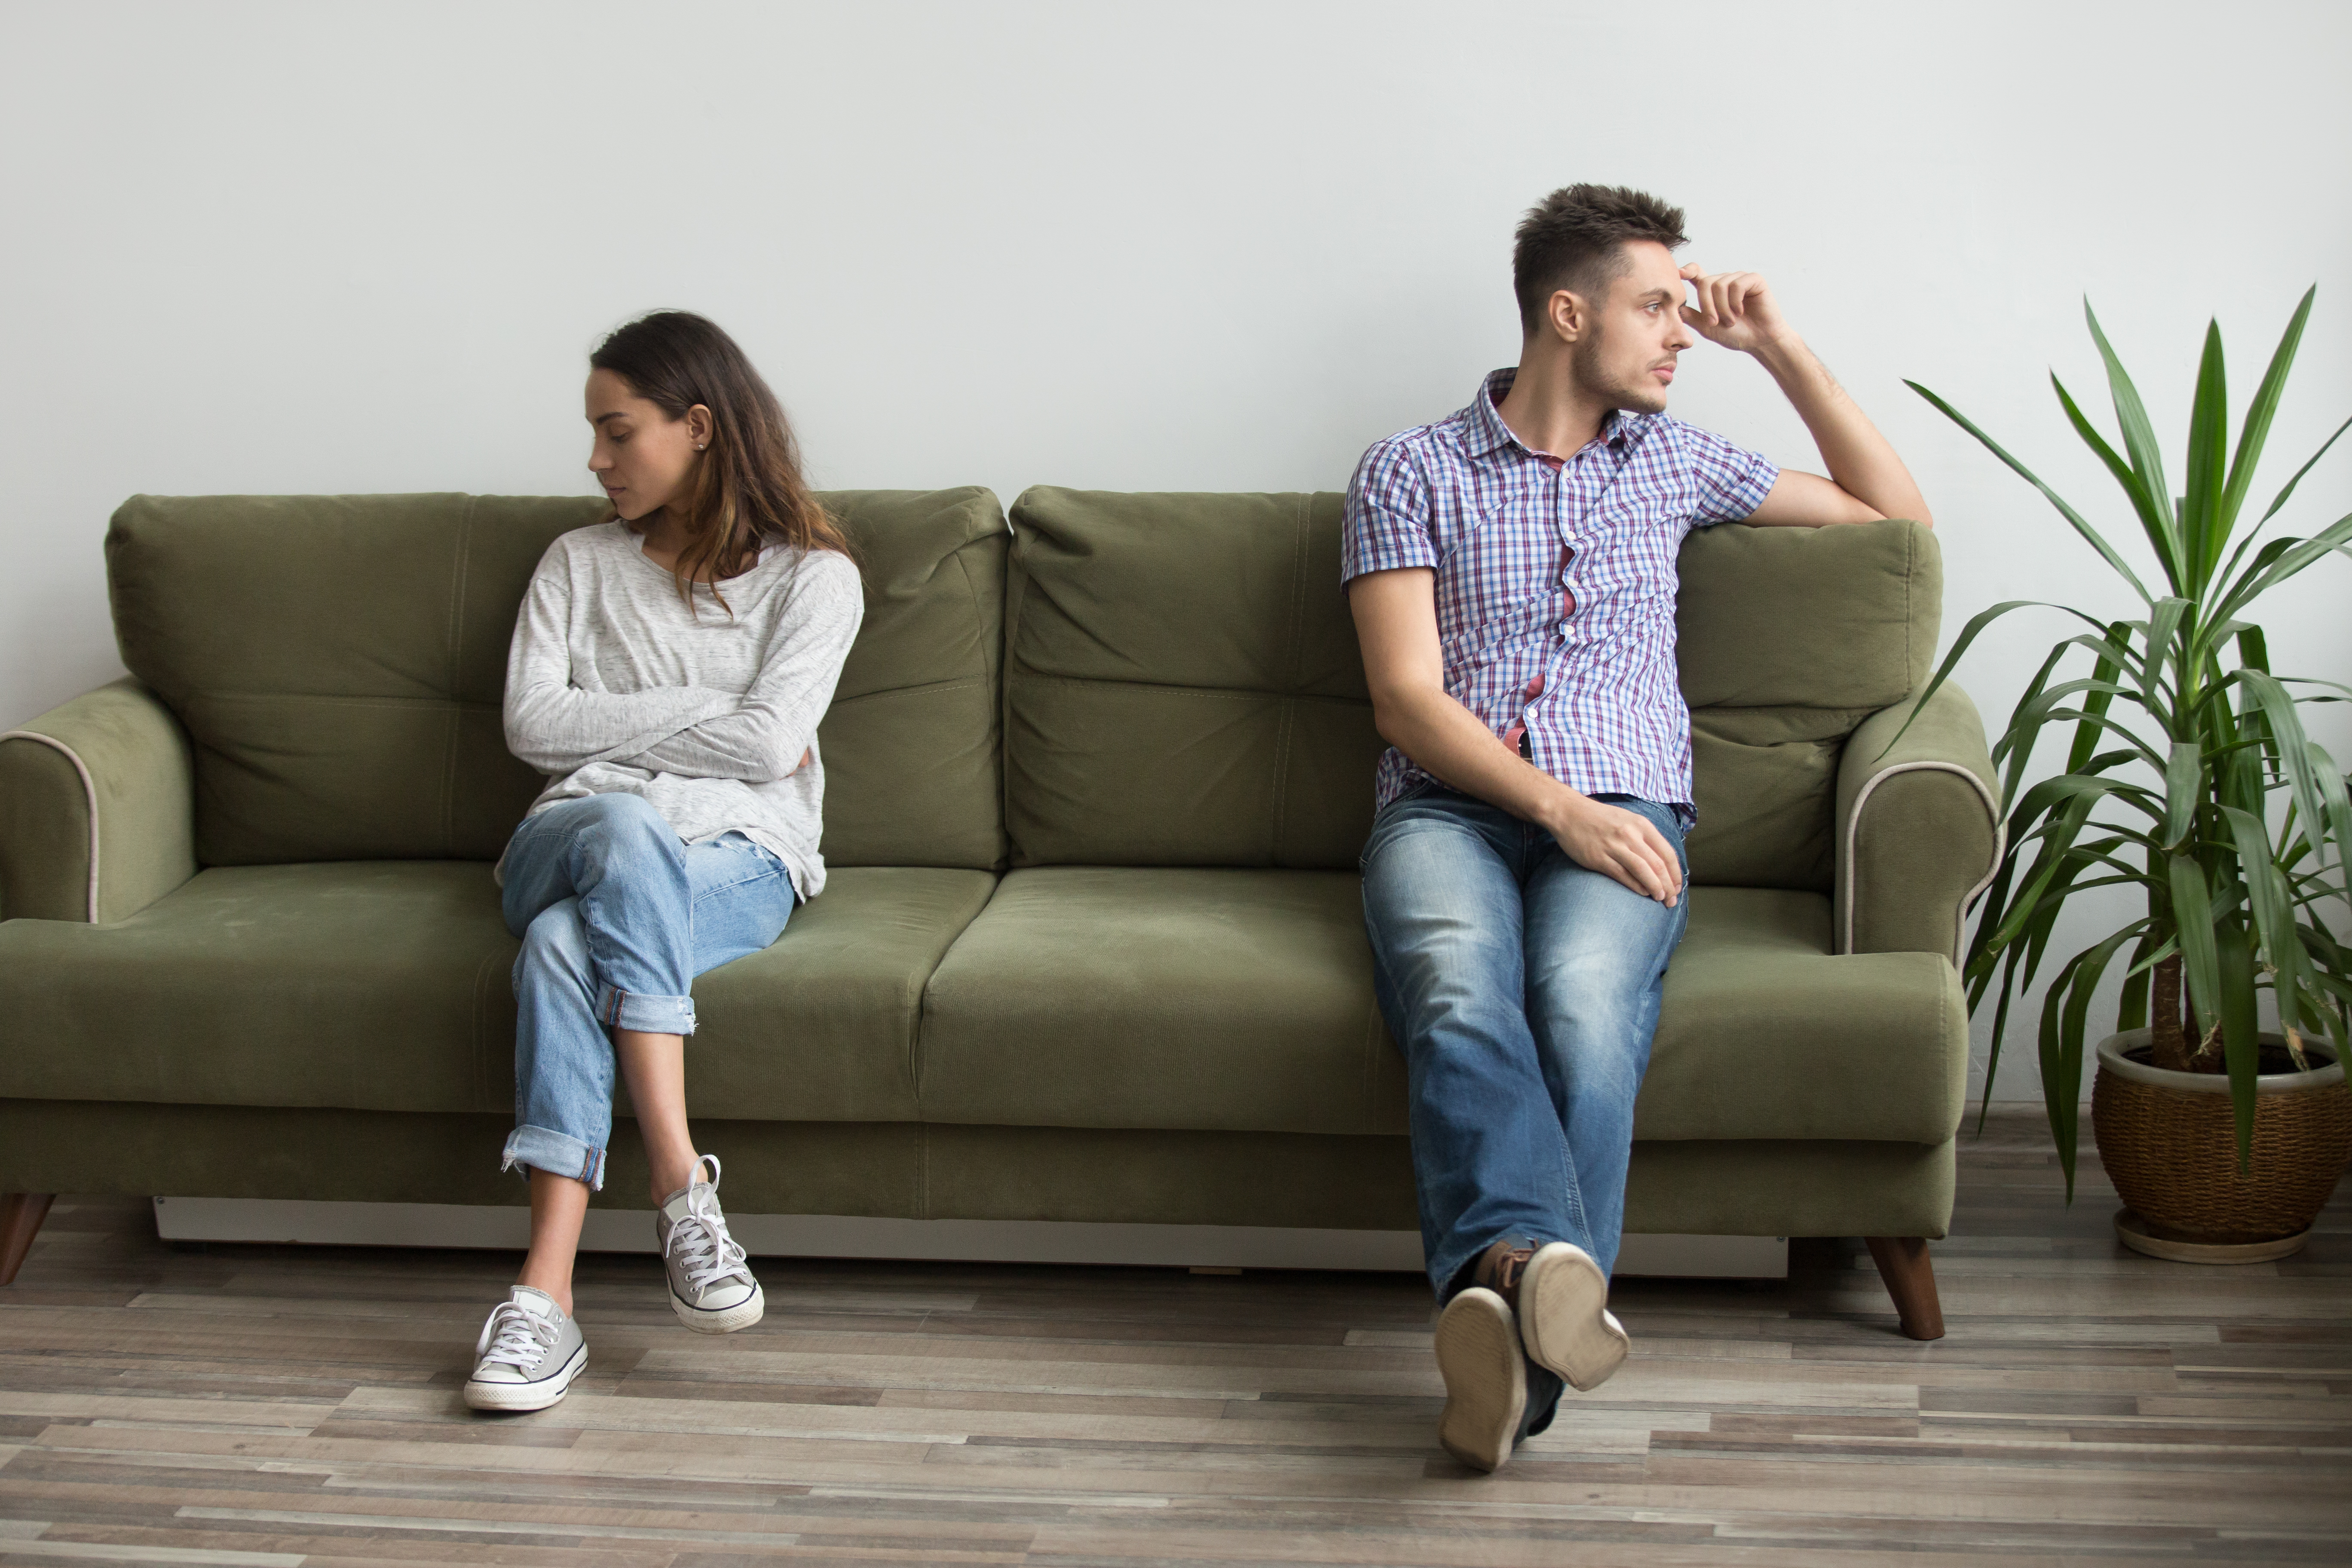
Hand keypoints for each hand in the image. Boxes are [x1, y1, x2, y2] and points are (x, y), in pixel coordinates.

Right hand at [1548, 794, 1683, 905]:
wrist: (1569, 812)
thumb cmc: (1600, 818)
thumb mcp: (1628, 820)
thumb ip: (1645, 837)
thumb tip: (1662, 862)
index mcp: (1641, 825)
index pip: (1668, 853)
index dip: (1676, 874)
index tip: (1678, 887)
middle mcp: (1630, 834)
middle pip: (1658, 865)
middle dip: (1669, 886)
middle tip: (1672, 900)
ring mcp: (1614, 846)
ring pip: (1643, 871)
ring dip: (1655, 888)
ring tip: (1661, 899)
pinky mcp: (1599, 858)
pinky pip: (1623, 875)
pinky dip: (1636, 886)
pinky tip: (1643, 893)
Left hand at [1678, 263, 1793, 356]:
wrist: (1759, 341)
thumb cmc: (1735, 334)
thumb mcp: (1708, 328)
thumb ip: (1692, 317)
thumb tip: (1677, 307)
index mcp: (1712, 291)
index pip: (1697, 273)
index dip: (1688, 270)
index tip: (1679, 273)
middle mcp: (1725, 281)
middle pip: (1706, 282)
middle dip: (1707, 305)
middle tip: (1714, 322)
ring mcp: (1740, 279)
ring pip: (1720, 285)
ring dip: (1723, 308)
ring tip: (1731, 321)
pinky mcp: (1754, 279)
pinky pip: (1737, 285)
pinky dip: (1735, 302)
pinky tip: (1741, 311)